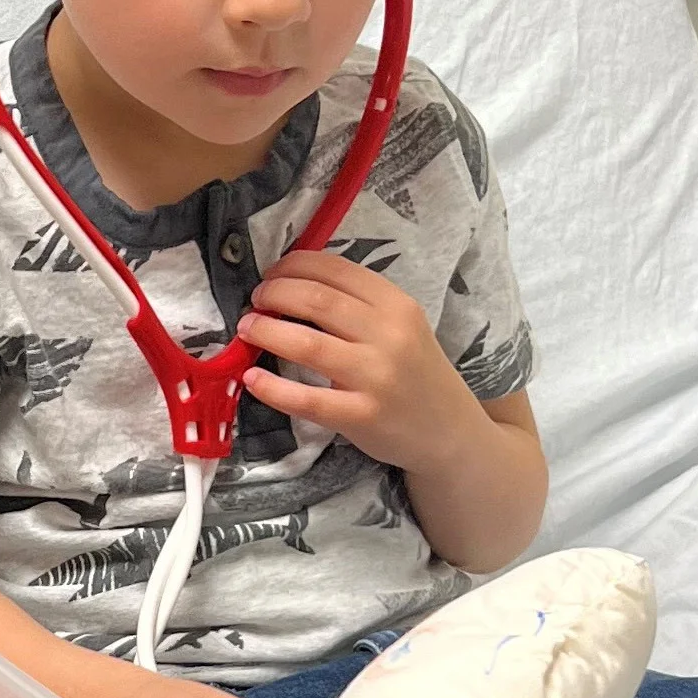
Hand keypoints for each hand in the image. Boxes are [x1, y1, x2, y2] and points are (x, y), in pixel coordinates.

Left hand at [238, 249, 475, 473]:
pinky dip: (272, 387)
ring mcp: (376, 377)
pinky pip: (306, 399)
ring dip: (265, 332)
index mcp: (397, 305)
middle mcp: (389, 336)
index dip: (293, 265)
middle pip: (316, 300)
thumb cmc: (416, 374)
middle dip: (274, 293)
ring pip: (306, 343)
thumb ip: (359, 306)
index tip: (272, 273)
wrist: (450, 432)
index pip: (336, 269)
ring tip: (247, 330)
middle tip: (255, 301)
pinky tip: (252, 378)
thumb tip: (295, 284)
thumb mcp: (402, 327)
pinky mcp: (362, 415)